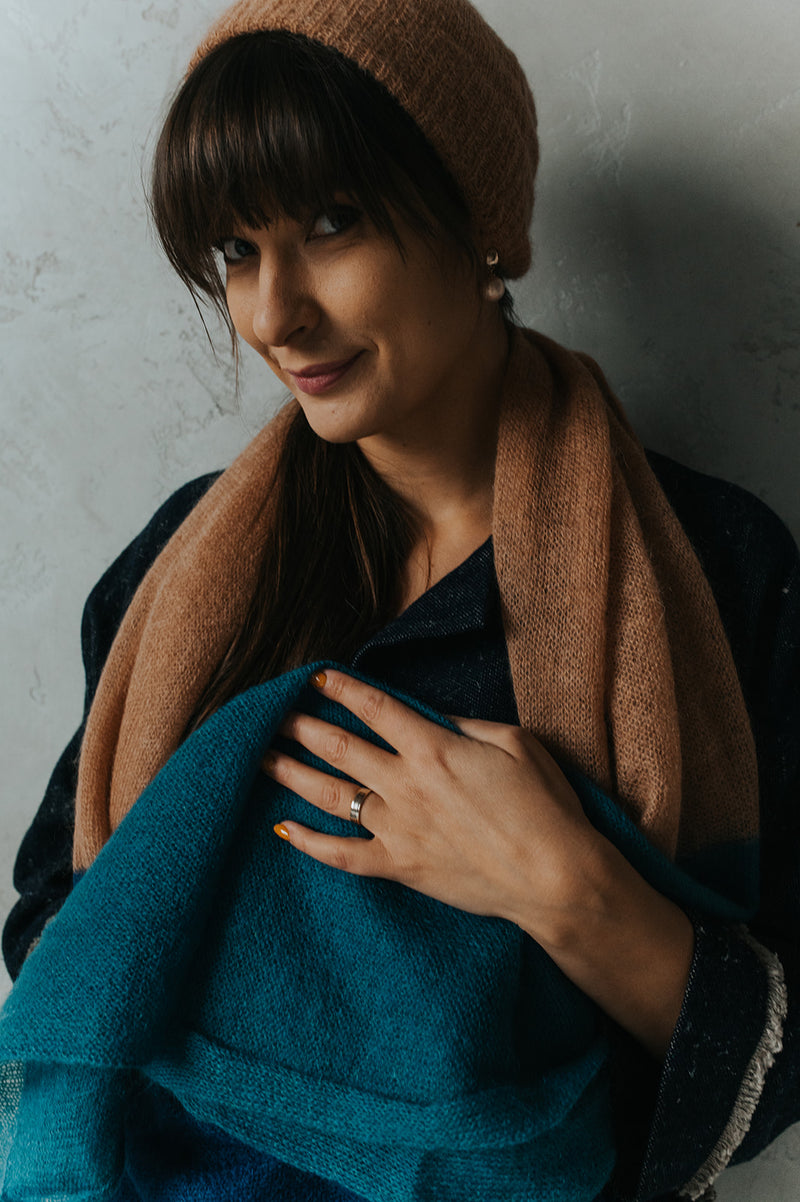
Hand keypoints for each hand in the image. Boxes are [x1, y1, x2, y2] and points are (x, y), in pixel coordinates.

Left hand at [262, 668, 598, 936]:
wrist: (557, 879)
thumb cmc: (546, 807)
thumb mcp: (517, 744)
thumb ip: (467, 726)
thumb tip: (433, 720)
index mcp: (434, 748)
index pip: (374, 707)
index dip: (341, 687)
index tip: (315, 676)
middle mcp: (406, 785)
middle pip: (339, 747)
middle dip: (300, 725)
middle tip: (268, 712)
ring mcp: (398, 829)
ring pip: (330, 795)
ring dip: (291, 773)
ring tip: (260, 756)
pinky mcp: (401, 867)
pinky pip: (342, 855)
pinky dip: (309, 843)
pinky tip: (283, 828)